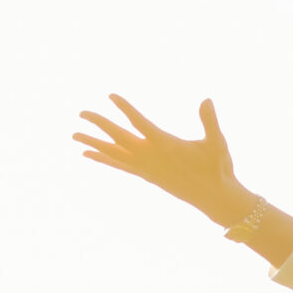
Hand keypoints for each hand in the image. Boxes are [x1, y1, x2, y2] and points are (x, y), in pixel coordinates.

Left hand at [73, 95, 252, 224]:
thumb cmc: (217, 169)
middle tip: (81, 113)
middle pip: (118, 137)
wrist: (213, 197)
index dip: (125, 108)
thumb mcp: (217, 143)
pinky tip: (90, 153)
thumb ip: (210, 121)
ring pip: (114, 153)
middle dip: (100, 124)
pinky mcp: (146, 175)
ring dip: (93, 143)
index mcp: (165, 145)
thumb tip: (207, 100)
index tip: (110, 96)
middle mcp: (150, 157)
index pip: (139, 123)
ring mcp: (145, 168)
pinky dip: (103, 158)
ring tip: (74, 136)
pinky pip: (118, 165)